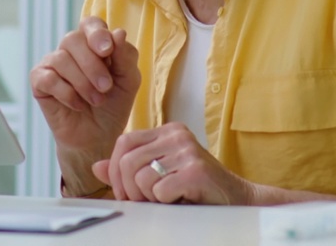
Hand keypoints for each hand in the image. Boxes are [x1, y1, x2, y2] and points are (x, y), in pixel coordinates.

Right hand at [30, 17, 140, 192]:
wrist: (97, 137)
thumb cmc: (113, 105)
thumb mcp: (128, 81)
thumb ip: (125, 56)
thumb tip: (118, 32)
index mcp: (93, 43)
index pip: (90, 23)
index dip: (97, 33)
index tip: (107, 51)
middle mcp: (71, 49)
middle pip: (73, 39)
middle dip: (92, 65)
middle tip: (106, 87)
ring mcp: (52, 63)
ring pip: (61, 59)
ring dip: (82, 83)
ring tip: (96, 100)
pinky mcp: (39, 81)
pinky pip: (48, 78)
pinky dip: (67, 94)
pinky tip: (78, 105)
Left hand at [92, 123, 255, 204]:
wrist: (238, 200)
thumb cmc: (198, 189)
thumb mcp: (159, 175)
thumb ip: (129, 170)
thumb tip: (97, 167)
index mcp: (167, 131)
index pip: (123, 142)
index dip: (115, 171)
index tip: (125, 192)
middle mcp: (177, 135)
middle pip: (127, 161)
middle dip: (129, 189)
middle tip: (144, 202)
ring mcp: (188, 150)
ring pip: (141, 177)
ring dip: (149, 198)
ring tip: (168, 199)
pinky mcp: (196, 170)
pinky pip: (159, 190)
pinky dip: (165, 202)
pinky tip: (181, 200)